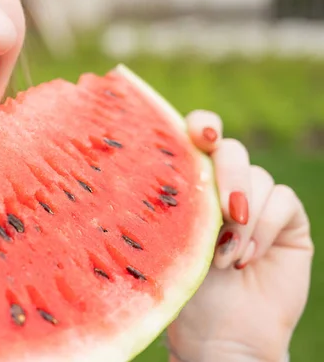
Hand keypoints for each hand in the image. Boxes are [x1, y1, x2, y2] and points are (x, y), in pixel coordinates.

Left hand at [166, 110, 313, 361]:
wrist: (219, 332)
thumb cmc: (185, 287)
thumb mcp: (172, 238)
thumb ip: (179, 198)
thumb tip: (171, 158)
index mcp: (191, 182)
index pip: (197, 136)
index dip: (202, 125)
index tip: (202, 136)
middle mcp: (224, 184)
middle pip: (232, 150)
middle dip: (229, 176)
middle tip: (226, 212)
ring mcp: (257, 200)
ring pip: (259, 178)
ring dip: (243, 219)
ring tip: (224, 258)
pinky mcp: (288, 219)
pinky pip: (283, 201)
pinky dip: (264, 229)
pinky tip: (244, 260)